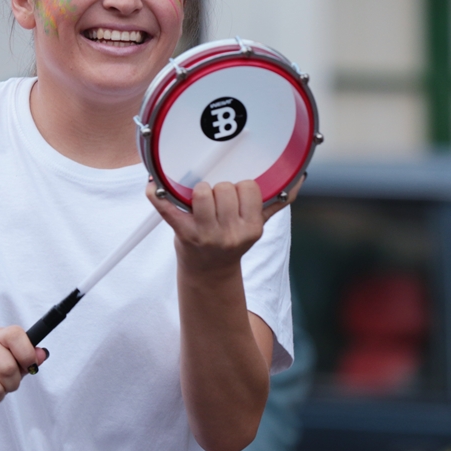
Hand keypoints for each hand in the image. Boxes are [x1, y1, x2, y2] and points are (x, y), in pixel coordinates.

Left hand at [146, 176, 302, 274]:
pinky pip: (166, 208)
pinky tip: (153, 185)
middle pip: (224, 187)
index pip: (248, 188)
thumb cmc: (230, 241)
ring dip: (199, 191)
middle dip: (220, 189)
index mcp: (251, 228)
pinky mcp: (182, 234)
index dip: (240, 187)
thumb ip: (274, 202)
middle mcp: (229, 234)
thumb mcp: (255, 225)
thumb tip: (298, 177)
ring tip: (200, 202)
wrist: (208, 273)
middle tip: (217, 203)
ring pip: (202, 191)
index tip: (236, 197)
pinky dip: (157, 195)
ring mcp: (205, 235)